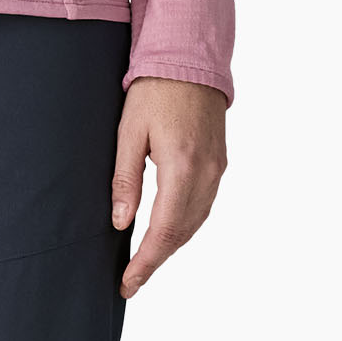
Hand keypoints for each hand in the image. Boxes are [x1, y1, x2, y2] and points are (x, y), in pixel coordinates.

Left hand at [112, 75, 227, 297]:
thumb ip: (126, 179)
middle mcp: (206, 173)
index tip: (127, 283)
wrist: (189, 57)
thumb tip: (121, 222)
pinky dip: (186, 225)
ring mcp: (218, 169)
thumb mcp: (129, 131)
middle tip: (131, 280)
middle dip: (157, 260)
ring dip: (172, 244)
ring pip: (196, 222)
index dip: (145, 262)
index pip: (163, 230)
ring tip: (145, 261)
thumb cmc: (154, 88)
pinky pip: (205, 205)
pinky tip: (169, 230)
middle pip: (183, 233)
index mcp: (181, 166)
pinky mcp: (220, 162)